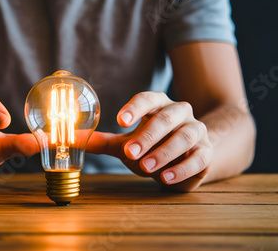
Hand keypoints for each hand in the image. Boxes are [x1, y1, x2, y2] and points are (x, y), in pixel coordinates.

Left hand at [88, 91, 213, 190]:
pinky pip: (198, 157)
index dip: (135, 108)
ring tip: (146, 167)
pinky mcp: (206, 152)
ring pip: (184, 137)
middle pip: (166, 118)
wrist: (186, 158)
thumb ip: (102, 141)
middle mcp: (180, 113)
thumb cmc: (152, 146)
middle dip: (147, 136)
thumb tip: (71, 140)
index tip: (120, 120)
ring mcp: (196, 131)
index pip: (148, 99)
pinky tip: (166, 177)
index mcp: (158, 104)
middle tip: (130, 152)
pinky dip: (182, 168)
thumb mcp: (126, 143)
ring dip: (164, 152)